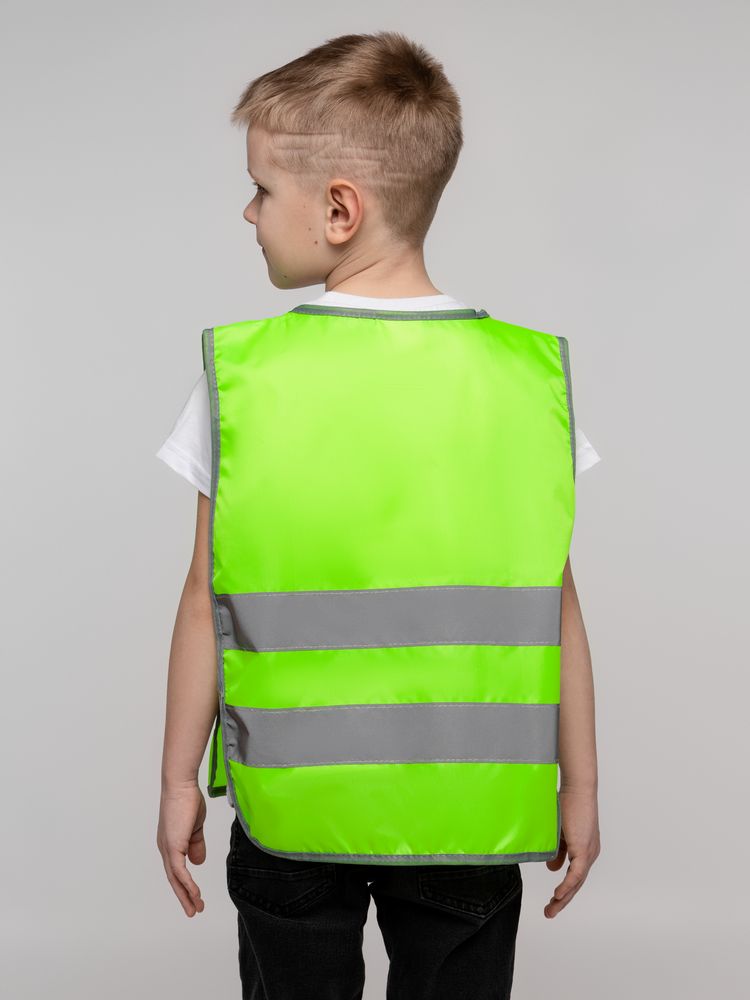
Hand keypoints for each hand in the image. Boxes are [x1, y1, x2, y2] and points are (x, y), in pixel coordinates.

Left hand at [157, 780, 207, 916]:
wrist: (181, 786)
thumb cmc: (188, 801)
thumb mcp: (196, 827)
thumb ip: (196, 845)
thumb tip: (198, 863)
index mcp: (171, 843)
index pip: (176, 870)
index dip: (185, 884)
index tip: (194, 896)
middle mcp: (166, 848)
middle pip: (173, 879)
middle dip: (183, 896)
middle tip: (192, 911)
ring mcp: (168, 849)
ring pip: (176, 879)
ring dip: (186, 895)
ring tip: (196, 908)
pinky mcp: (173, 847)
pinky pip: (180, 871)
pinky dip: (187, 884)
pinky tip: (195, 894)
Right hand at [544, 786, 599, 917]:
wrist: (578, 789)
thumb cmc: (568, 804)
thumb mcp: (560, 832)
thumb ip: (558, 851)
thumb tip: (553, 869)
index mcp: (584, 850)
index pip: (574, 876)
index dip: (564, 890)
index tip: (552, 901)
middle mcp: (590, 854)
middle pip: (576, 884)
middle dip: (562, 900)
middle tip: (549, 913)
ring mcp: (588, 853)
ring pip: (576, 882)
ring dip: (563, 898)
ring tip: (550, 910)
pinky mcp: (584, 850)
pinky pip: (575, 874)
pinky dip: (566, 886)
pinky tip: (558, 895)